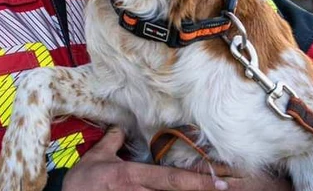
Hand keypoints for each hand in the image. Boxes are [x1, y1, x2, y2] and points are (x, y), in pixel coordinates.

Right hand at [62, 127, 290, 190]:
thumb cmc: (81, 184)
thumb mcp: (96, 158)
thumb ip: (112, 142)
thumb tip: (120, 128)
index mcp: (134, 177)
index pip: (173, 179)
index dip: (199, 179)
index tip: (220, 180)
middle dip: (205, 188)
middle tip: (230, 186)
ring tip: (219, 189)